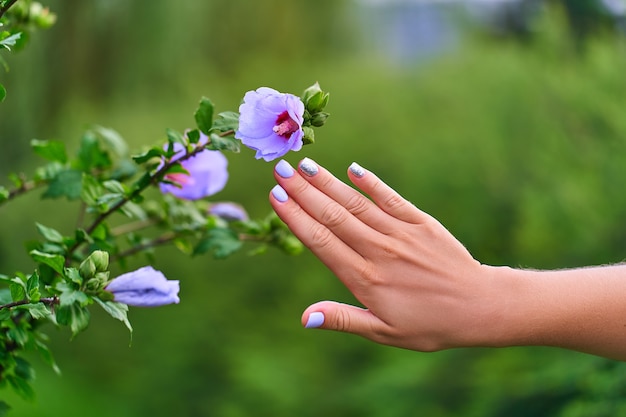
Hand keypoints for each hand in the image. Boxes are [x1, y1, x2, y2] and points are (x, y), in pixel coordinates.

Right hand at [269, 158, 502, 351]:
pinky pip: (391, 199)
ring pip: (357, 204)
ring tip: (303, 165)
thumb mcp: (383, 332)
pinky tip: (352, 168)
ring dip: (328, 183)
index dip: (296, 218)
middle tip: (280, 170)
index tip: (275, 197)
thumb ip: (343, 319)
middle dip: (303, 192)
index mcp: (366, 279)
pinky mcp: (421, 222)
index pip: (322, 242)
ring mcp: (401, 234)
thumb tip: (305, 318)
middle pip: (334, 216)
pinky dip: (371, 183)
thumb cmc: (428, 325)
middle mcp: (380, 251)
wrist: (479, 307)